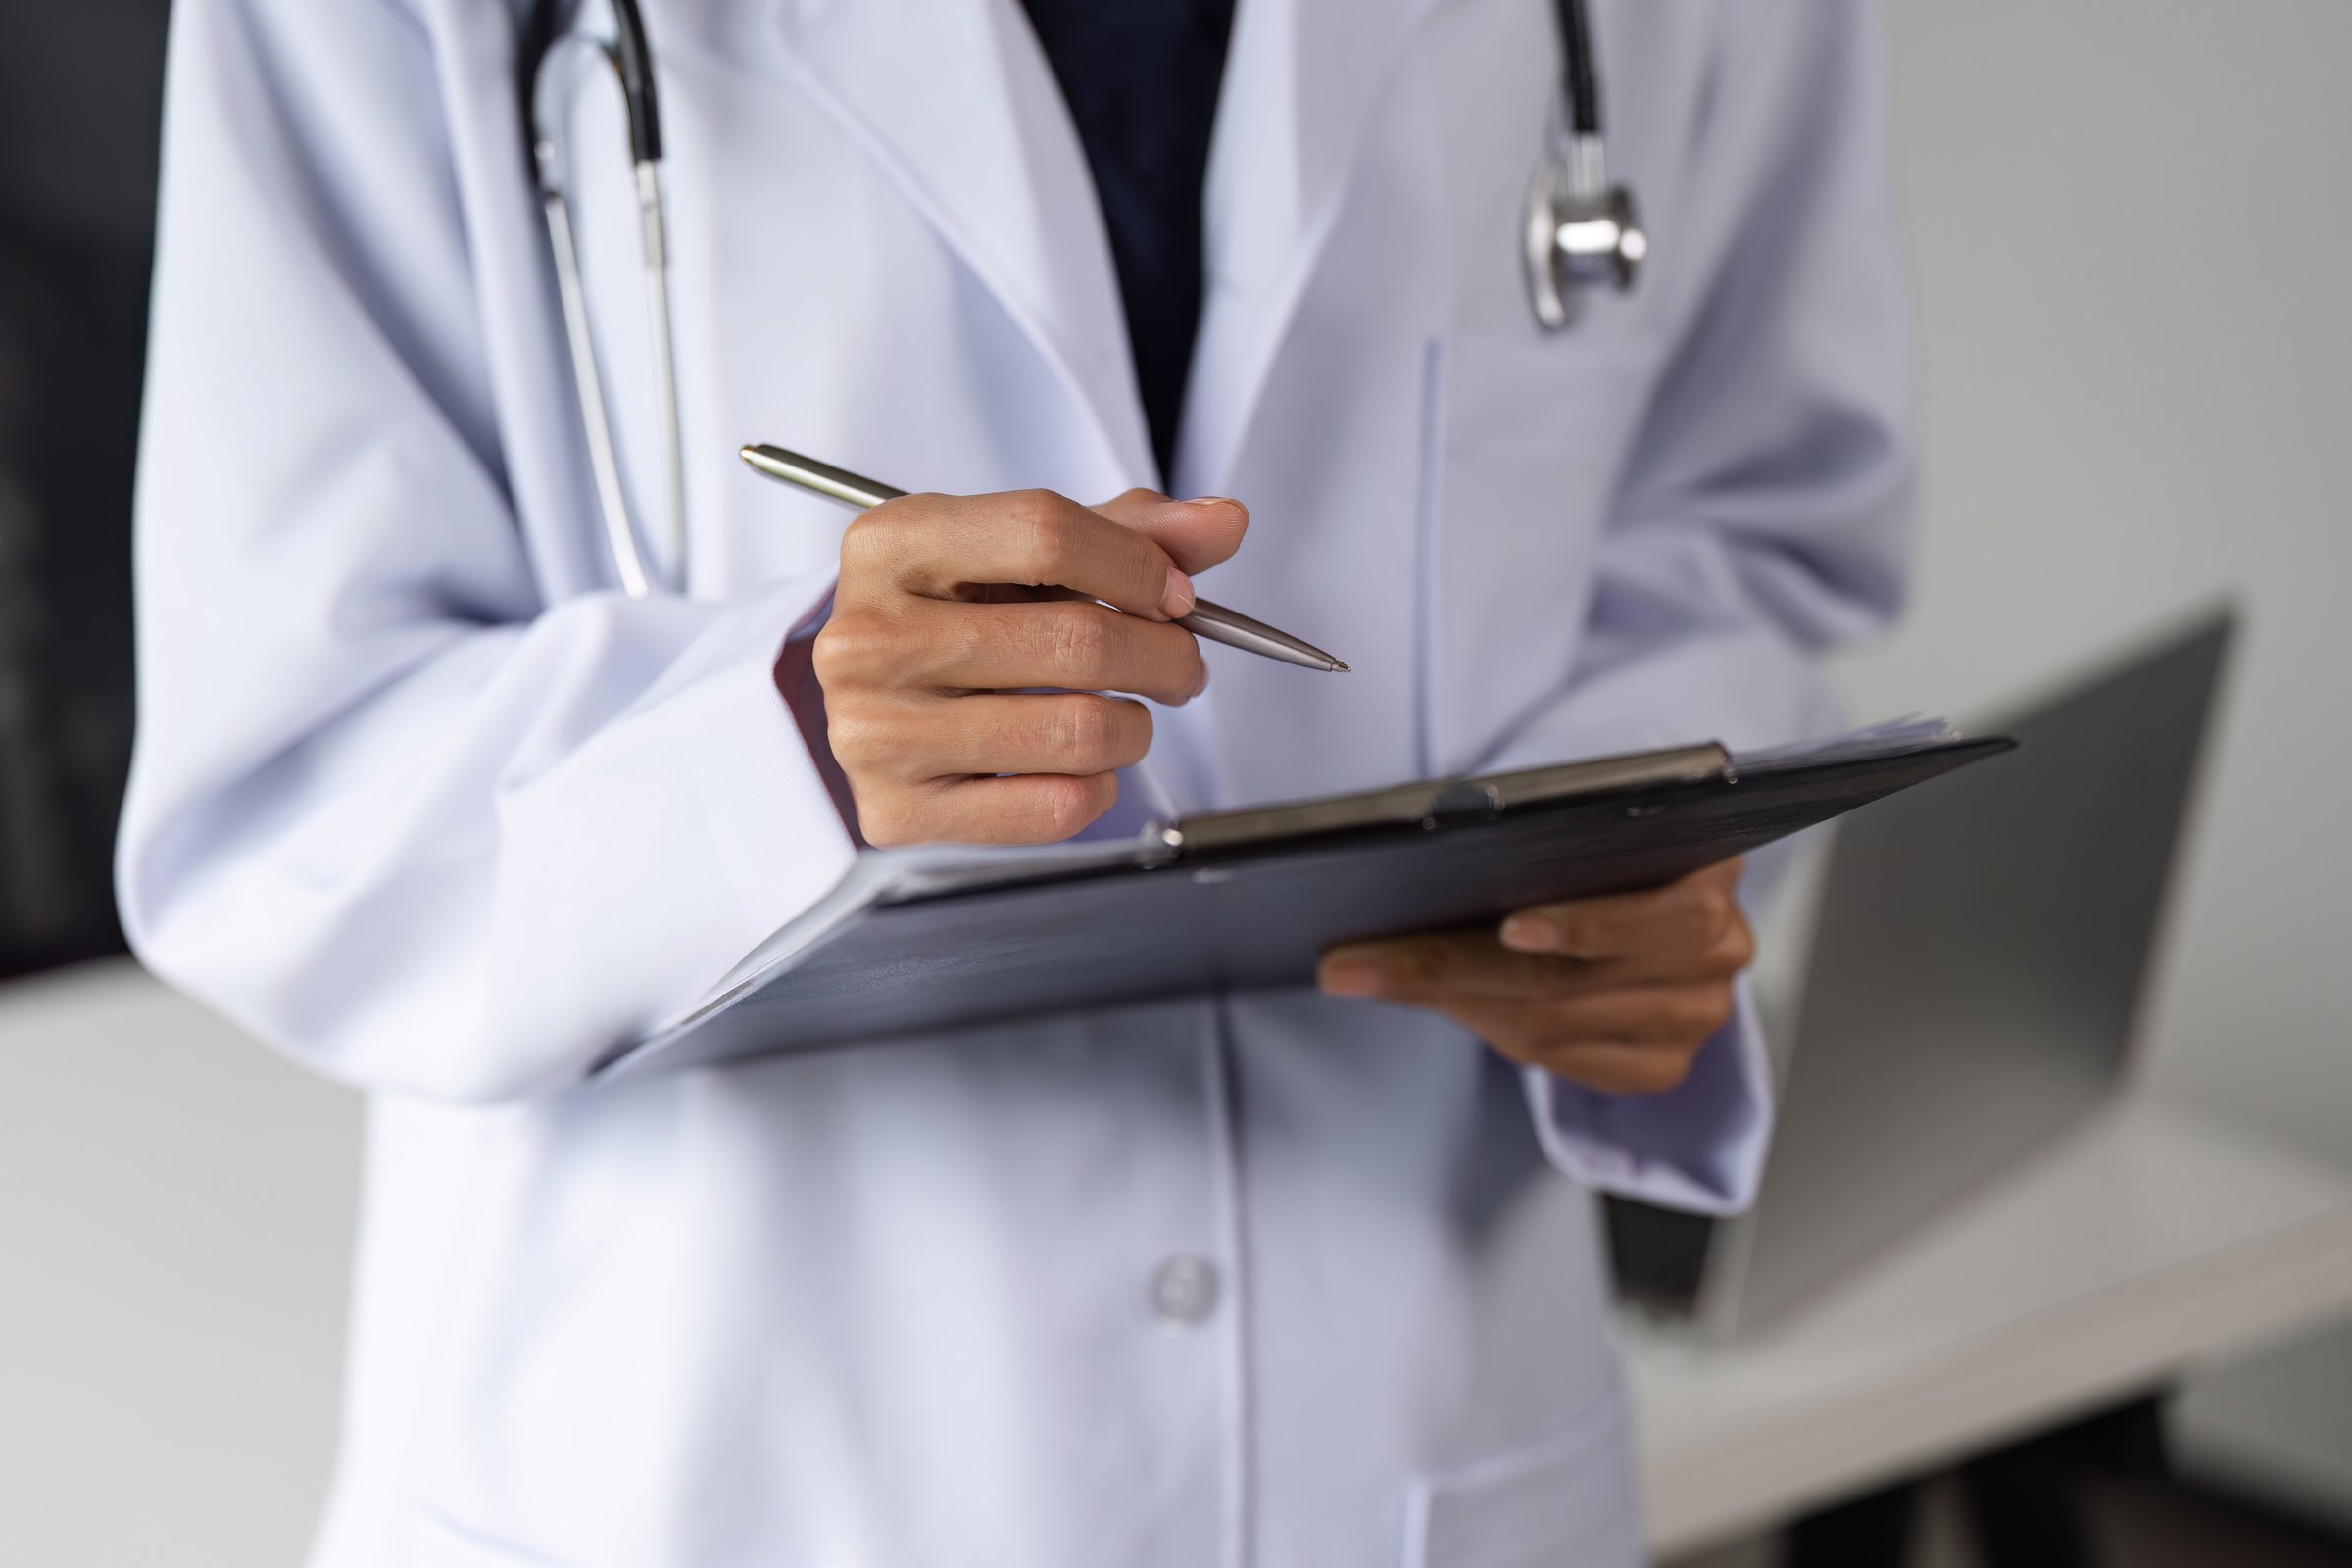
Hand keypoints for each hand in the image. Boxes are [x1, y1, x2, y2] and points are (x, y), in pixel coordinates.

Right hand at [811, 487, 1248, 845]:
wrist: (866, 700)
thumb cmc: (950, 614)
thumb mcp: (1020, 552)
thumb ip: (1125, 530)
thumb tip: (1219, 524)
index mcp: (893, 545)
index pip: (1045, 532)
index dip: (1138, 565)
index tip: (1177, 595)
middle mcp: (869, 637)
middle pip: (1076, 639)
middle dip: (1165, 655)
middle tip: (1180, 664)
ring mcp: (876, 731)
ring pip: (1078, 731)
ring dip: (1137, 727)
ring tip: (1129, 717)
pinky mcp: (898, 811)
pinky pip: (1054, 807)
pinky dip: (1099, 788)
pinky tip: (1083, 767)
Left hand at [1316, 859, 1752, 1092]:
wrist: (1651, 889)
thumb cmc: (1604, 846)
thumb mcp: (1580, 827)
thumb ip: (1529, 841)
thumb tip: (1405, 859)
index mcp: (1716, 875)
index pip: (1657, 915)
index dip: (1584, 926)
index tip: (1509, 929)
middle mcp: (1720, 954)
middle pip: (1570, 981)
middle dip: (1447, 968)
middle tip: (1354, 965)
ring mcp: (1694, 1018)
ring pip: (1550, 1025)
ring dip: (1450, 1000)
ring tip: (1369, 975)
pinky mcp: (1661, 1067)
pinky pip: (1559, 1060)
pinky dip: (1491, 1028)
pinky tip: (1437, 999)